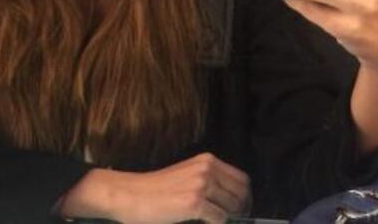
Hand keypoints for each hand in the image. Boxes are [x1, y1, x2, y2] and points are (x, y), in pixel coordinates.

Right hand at [59, 152, 250, 223]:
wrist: (132, 194)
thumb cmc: (157, 189)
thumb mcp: (187, 175)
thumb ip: (209, 181)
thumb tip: (233, 201)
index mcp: (206, 160)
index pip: (242, 179)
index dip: (245, 197)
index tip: (241, 210)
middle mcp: (206, 168)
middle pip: (242, 194)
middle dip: (241, 210)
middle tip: (232, 220)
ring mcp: (201, 184)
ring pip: (234, 207)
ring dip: (228, 218)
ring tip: (214, 221)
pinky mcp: (194, 202)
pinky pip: (220, 219)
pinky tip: (202, 222)